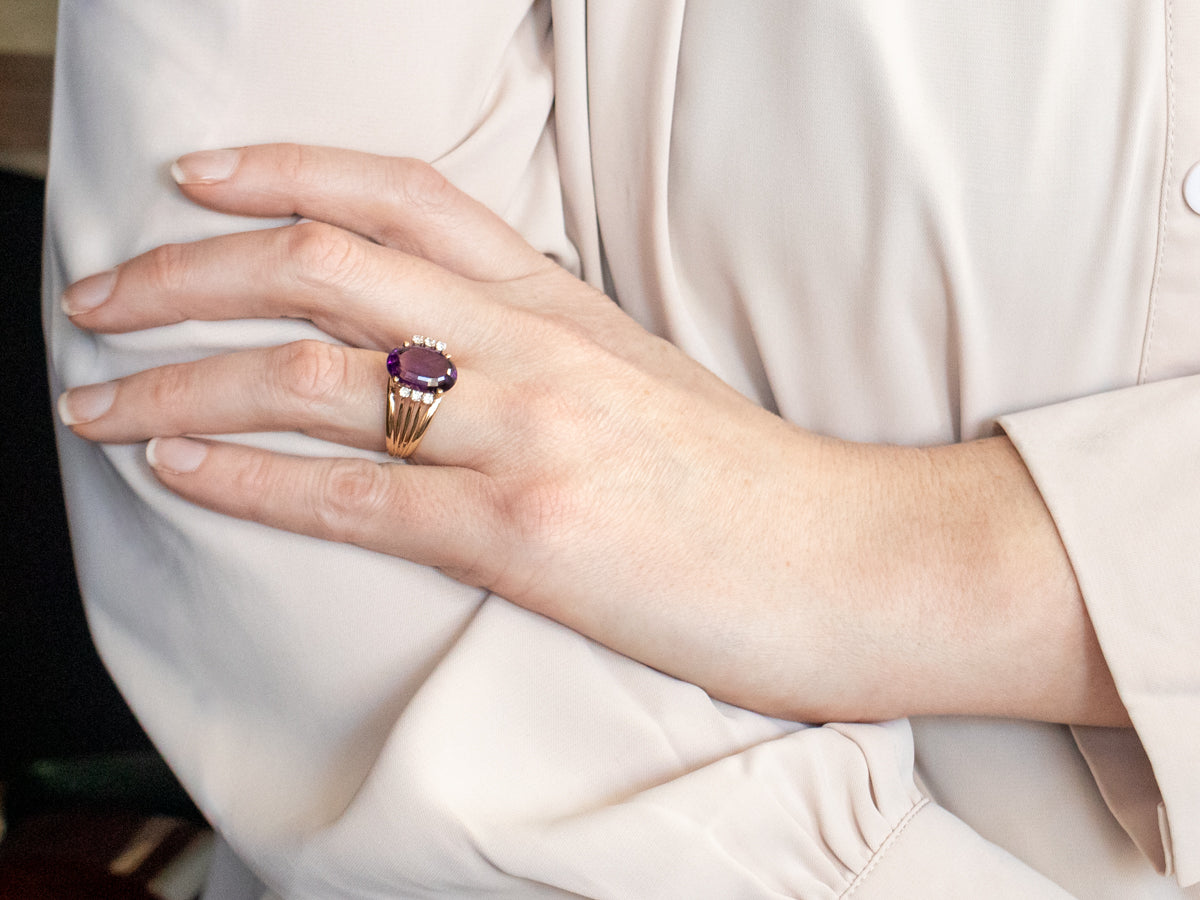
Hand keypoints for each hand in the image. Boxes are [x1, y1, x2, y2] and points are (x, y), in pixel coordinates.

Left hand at [59, 144, 1127, 725]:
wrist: (861, 557)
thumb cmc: (751, 482)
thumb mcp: (640, 380)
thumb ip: (542, 351)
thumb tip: (447, 352)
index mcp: (561, 302)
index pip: (401, 194)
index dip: (283, 170)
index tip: (196, 178)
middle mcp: (532, 347)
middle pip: (323, 265)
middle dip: (182, 270)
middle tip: (97, 293)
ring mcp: (528, 434)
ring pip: (311, 375)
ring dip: (178, 379)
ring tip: (93, 393)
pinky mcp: (528, 533)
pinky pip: (353, 494)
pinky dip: (245, 477)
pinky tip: (172, 469)